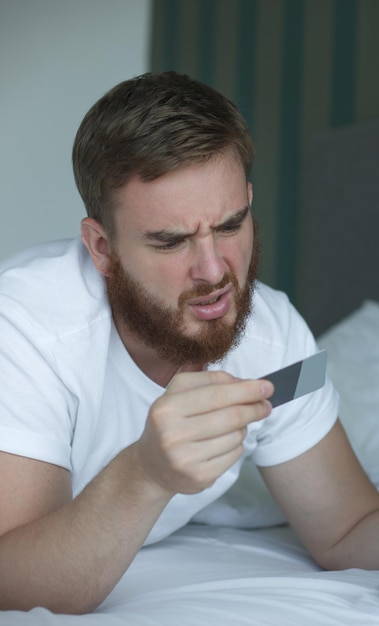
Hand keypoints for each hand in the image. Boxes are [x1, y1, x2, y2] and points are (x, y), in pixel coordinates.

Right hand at [135, 370, 272, 496]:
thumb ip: (210, 381)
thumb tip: (246, 383)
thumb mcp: (179, 393)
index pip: (217, 394)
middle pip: (230, 416)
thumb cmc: (170, 422)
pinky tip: (223, 443)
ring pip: (235, 436)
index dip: (246, 390)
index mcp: (166, 408)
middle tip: (266, 404)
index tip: (266, 386)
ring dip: (242, 428)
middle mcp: (173, 434)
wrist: (152, 465)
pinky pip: (234, 455)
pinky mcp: (199, 477)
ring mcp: (186, 459)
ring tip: (231, 426)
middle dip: (254, 408)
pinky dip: (236, 445)